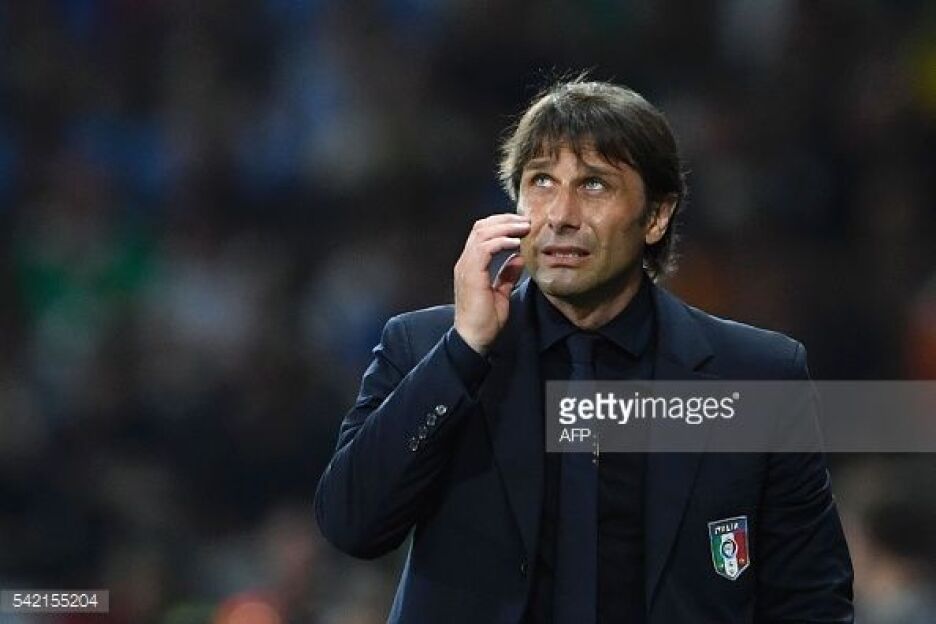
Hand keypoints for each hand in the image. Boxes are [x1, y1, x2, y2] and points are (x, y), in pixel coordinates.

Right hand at [453, 214, 529, 354]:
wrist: (474, 339)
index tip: (522, 225)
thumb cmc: (485, 321)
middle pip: (481, 227)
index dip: (502, 225)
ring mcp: (466, 267)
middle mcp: (465, 262)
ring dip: (505, 227)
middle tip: (525, 221)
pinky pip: (484, 249)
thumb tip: (518, 259)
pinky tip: (515, 243)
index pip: (482, 233)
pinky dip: (501, 241)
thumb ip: (507, 274)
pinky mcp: (471, 275)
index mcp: (471, 265)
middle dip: (505, 220)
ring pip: (482, 233)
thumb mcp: (501, 293)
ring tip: (523, 228)